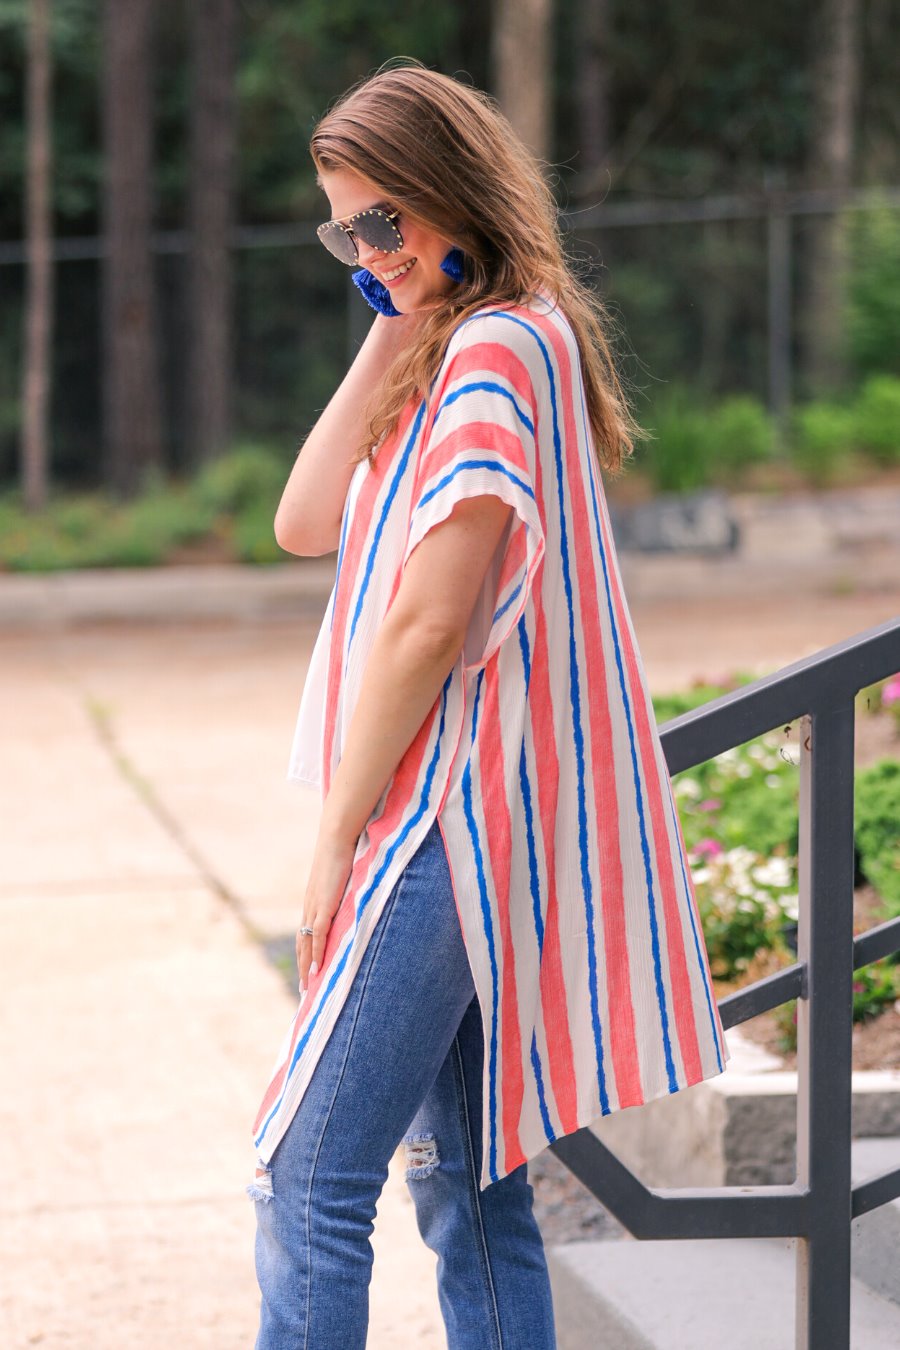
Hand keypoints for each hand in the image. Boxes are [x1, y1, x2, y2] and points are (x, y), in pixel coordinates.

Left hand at [296, 825, 359, 994]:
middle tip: (305, 990)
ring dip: (307, 967)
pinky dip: (317, 953)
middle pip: (302, 944)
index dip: (305, 954)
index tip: (307, 972)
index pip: (306, 934)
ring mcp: (315, 907)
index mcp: (313, 901)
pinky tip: (317, 969)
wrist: (336, 837)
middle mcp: (310, 907)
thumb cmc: (342, 851)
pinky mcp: (324, 905)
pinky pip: (319, 935)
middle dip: (303, 967)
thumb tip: (355, 893)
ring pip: (307, 944)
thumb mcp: (342, 876)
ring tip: (308, 987)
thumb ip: (345, 888)